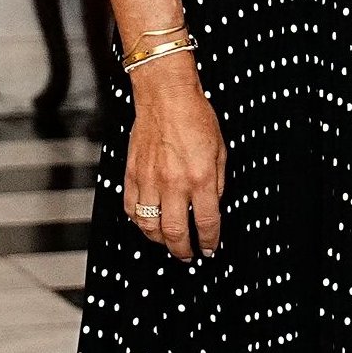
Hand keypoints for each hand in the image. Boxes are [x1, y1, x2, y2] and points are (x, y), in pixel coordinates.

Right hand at [124, 56, 226, 260]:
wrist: (166, 96)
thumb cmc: (195, 117)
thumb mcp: (220, 151)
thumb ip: (217, 182)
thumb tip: (213, 205)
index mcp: (200, 178)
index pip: (207, 222)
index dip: (209, 242)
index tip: (210, 249)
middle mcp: (174, 183)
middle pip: (175, 232)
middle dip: (183, 250)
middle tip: (187, 255)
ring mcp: (150, 180)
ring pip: (149, 226)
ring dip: (159, 241)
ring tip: (167, 243)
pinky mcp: (132, 173)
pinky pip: (131, 208)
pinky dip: (139, 221)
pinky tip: (147, 223)